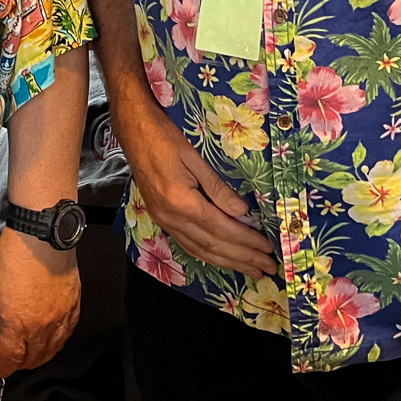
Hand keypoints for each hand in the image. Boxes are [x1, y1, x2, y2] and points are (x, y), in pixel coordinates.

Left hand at [0, 229, 79, 378]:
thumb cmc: (13, 255)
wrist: (41, 235)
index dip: (3, 368)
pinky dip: (57, 341)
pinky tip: (50, 338)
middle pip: (33, 359)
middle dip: (20, 364)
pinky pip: (66, 333)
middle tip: (12, 361)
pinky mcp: (73, 305)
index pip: (11, 360)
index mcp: (17, 324)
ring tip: (30, 354)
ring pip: (52, 350)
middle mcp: (41, 327)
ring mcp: (60, 317)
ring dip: (39, 356)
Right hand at [112, 91, 276, 276]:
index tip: (267, 248)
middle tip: (267, 267)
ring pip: (199, 250)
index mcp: (181, 201)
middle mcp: (171, 217)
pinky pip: (187, 244)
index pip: (221, 229)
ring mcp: (163, 220)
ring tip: (250, 270)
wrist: (133, 130)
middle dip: (242, 258)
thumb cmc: (164, 137)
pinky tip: (221, 259)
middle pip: (212, 245)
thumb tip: (242, 212)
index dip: (246, 241)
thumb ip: (217, 188)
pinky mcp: (160, 218)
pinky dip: (207, 255)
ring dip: (227, 262)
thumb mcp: (194, 157)